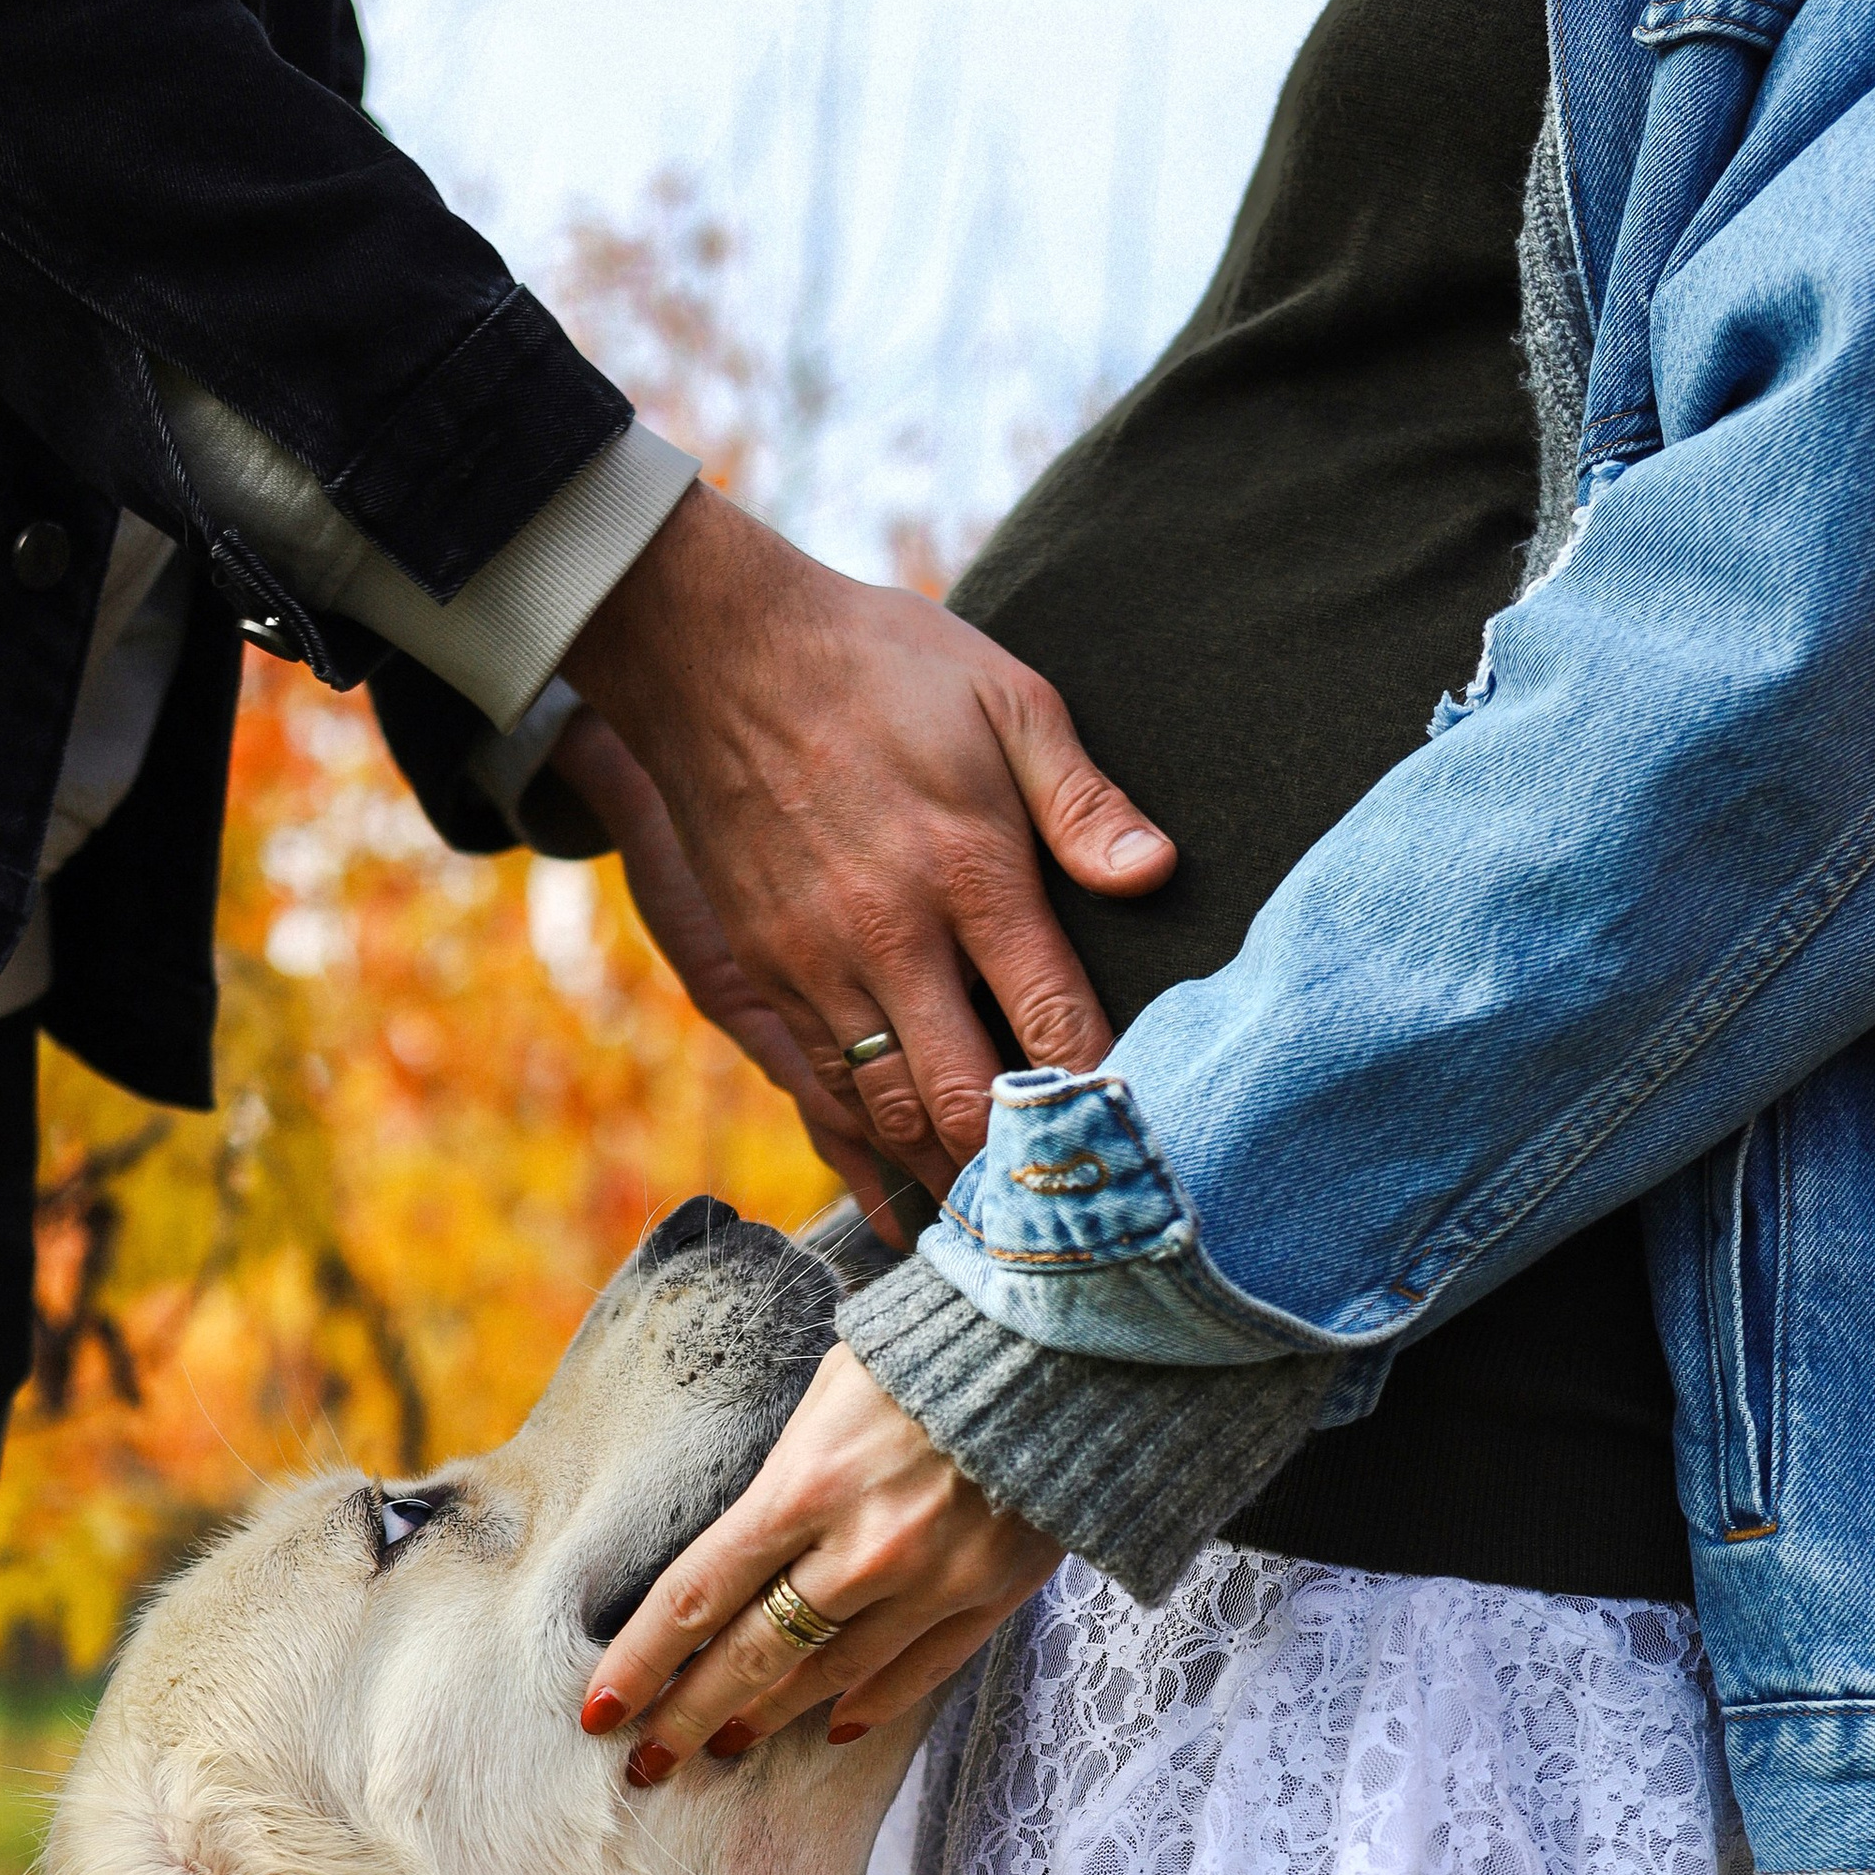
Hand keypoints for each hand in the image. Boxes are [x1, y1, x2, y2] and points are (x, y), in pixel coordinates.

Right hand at [562, 484, 1174, 1202]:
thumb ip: (1085, 802)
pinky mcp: (764, 976)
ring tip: (1003, 1220)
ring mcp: (819, 965)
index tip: (1134, 1140)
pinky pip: (827, 1092)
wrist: (718, 653)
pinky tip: (912, 1177)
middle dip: (1022, 1169)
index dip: (1097, 1096)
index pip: (1053, 1022)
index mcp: (971, 870)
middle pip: (968, 1100)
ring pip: (891, 1116)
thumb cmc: (881, 667)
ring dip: (948, 1176)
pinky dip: (874, 1147)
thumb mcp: (1009, 698)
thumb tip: (1155, 876)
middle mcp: (893, 936)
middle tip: (1071, 1214)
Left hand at [578, 1344, 1058, 1777]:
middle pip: (752, 1657)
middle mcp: (862, 1549)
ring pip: (830, 1678)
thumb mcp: (825, 1393)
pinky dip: (869, 1706)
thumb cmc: (926, 1354)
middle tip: (647, 1761)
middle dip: (690, 1715)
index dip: (641, 1664)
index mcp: (803, 1486)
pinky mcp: (991, 1595)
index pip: (696, 1597)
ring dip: (770, 1716)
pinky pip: (918, 1674)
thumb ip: (781, 1482)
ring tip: (726, 1742)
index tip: (599, 1710)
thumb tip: (737, 1556)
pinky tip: (831, 1728)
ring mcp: (931, 1581)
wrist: (1060, 1345)